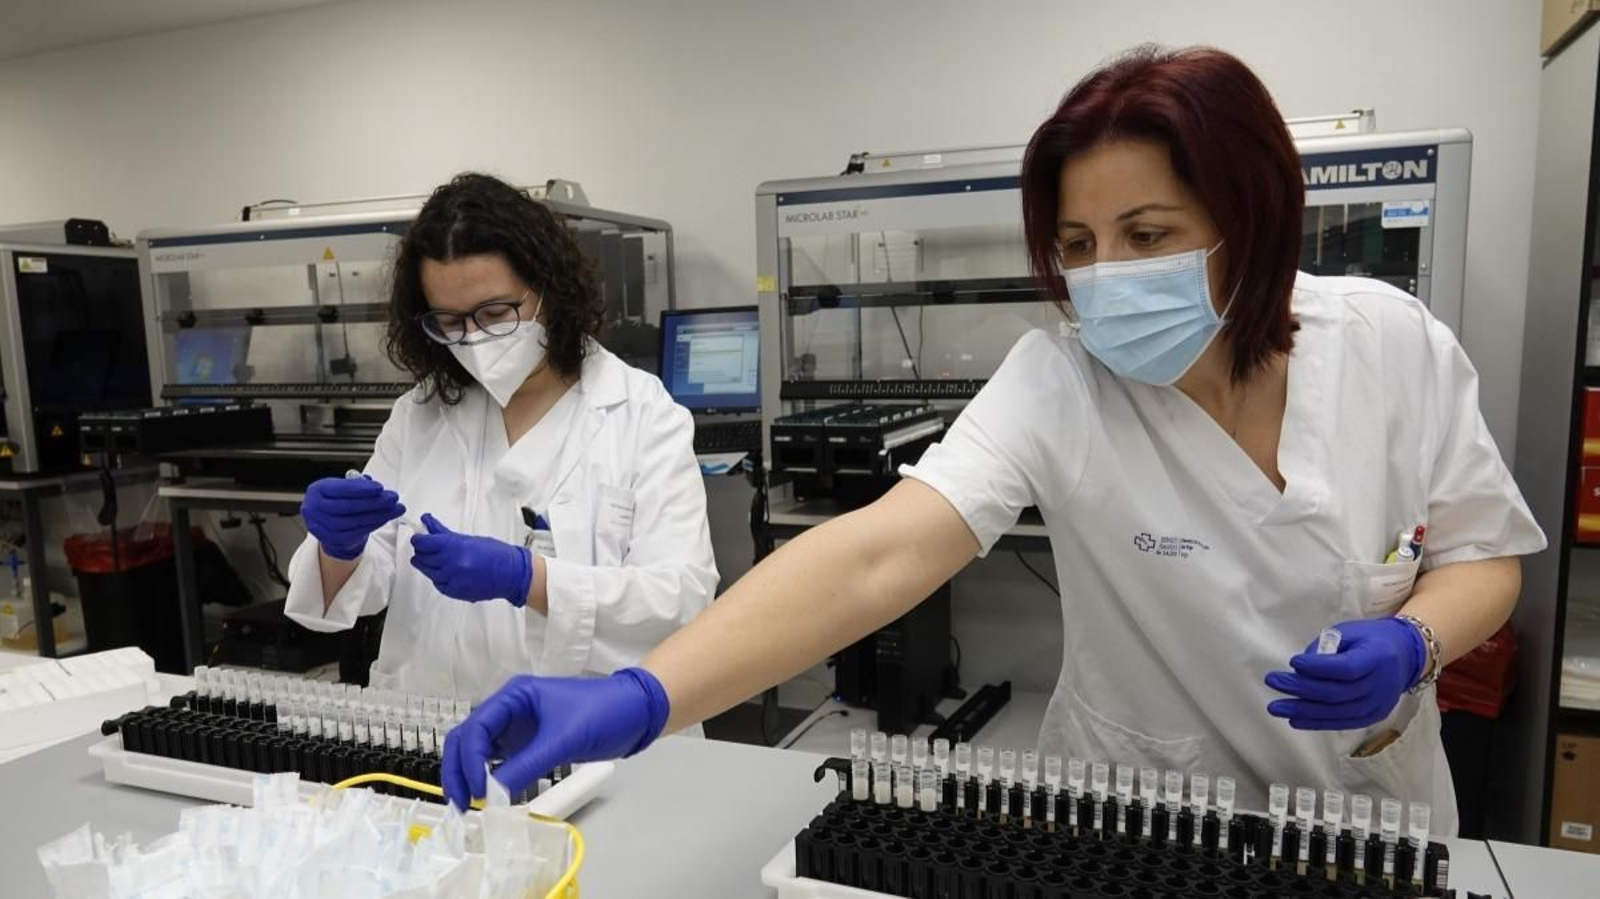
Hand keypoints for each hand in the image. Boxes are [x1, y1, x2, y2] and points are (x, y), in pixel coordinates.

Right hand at [301, 475, 404, 560]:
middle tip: (392, 498)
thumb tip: (373, 484)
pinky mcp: (333, 540)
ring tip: (394, 508)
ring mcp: (322, 527)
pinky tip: (385, 517)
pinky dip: (374, 524)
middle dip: (374, 502)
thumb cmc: (336, 501)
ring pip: (354, 521)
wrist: (327, 524)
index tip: (379, 487)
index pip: (339, 489)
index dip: (361, 488)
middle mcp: (315, 509)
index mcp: (317, 490)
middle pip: (347, 506)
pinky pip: (357, 532)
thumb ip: (356, 484)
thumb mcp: (341, 487)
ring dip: (378, 514)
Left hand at [409, 513, 531, 603]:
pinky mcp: (454, 592)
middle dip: (421, 552)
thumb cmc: (495, 554)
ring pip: (428, 572)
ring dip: (427, 565)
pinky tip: (443, 572)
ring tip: (434, 560)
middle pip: (422, 557)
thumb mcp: (468, 539)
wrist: (510, 574)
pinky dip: (437, 577)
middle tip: (424, 548)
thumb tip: (427, 522)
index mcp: (454, 546)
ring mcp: (452, 579)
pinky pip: (437, 584)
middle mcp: (451, 563)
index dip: (418, 540)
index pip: (424, 543)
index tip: (418, 538)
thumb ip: (444, 533)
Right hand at [440, 668, 669, 809]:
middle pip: (468, 739)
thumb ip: (527, 765)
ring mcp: (518, 727)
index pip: (476, 727)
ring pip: (480, 752)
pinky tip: (492, 797)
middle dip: (459, 769)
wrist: (636, 713)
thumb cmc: (603, 712)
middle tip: (461, 802)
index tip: (477, 789)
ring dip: (471, 775)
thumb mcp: (563, 739)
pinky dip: (492, 778)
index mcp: (514, 696)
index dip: (469, 759)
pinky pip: (501, 762)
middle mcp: (510, 710)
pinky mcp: (529, 744)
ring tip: (471, 804)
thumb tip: (492, 793)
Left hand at [1264, 618, 1426, 730]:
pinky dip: (1317, 723)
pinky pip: (1342, 723)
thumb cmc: (1372, 639)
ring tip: (1276, 707)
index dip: (1317, 668)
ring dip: (1303, 711)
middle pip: (1337, 693)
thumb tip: (1300, 667)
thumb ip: (1326, 646)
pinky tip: (1295, 720)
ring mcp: (1378, 705)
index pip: (1346, 669)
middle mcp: (1380, 686)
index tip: (1292, 662)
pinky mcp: (1372, 717)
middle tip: (1273, 682)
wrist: (1406, 656)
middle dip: (1301, 689)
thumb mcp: (1351, 632)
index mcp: (1377, 658)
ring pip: (1337, 712)